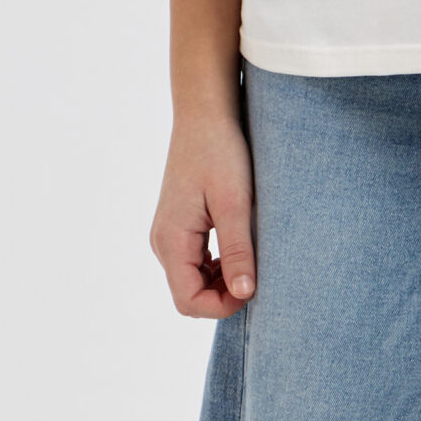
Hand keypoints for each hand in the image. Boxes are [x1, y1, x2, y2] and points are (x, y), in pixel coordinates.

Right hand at [149, 111, 256, 314]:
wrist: (205, 114)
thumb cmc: (220, 152)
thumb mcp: (234, 202)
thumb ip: (238, 250)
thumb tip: (245, 294)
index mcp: (171, 241)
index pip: (189, 301)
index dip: (222, 306)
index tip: (254, 288)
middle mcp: (163, 242)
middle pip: (188, 294)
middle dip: (223, 294)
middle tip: (257, 273)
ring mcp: (169, 233)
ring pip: (192, 279)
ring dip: (221, 280)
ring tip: (251, 258)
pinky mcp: (179, 224)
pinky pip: (194, 260)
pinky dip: (217, 264)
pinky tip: (240, 247)